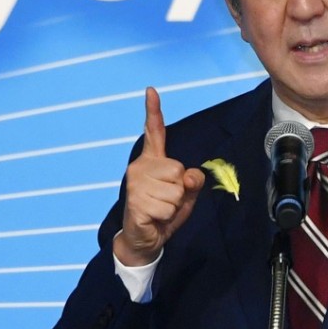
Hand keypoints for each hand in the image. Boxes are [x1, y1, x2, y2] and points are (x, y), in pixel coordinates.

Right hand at [113, 87, 204, 266]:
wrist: (143, 239)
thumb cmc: (164, 212)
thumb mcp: (185, 195)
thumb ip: (192, 182)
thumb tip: (191, 176)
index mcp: (152, 160)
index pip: (154, 131)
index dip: (153, 110)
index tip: (151, 90)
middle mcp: (139, 166)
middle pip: (179, 170)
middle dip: (180, 190)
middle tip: (166, 201)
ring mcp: (135, 183)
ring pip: (176, 191)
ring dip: (174, 205)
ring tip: (160, 210)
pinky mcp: (135, 201)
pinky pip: (168, 207)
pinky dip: (167, 217)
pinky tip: (154, 218)